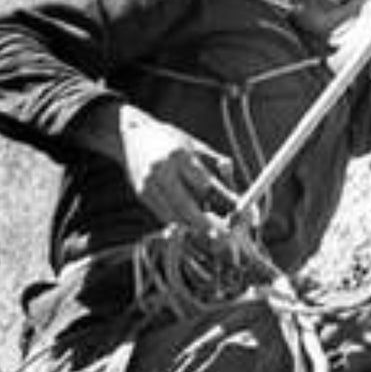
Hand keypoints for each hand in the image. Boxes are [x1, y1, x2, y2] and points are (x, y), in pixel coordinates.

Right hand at [112, 106, 239, 230]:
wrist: (131, 136)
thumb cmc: (169, 139)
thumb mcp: (195, 145)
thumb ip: (215, 163)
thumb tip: (235, 185)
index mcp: (180, 156)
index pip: (206, 185)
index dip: (224, 201)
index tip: (239, 212)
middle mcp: (162, 172)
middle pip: (187, 206)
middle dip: (205, 225)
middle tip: (222, 235)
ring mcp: (149, 185)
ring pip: (174, 216)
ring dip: (192, 226)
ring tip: (209, 231)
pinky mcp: (141, 194)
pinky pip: (163, 215)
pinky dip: (179, 222)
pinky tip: (190, 224)